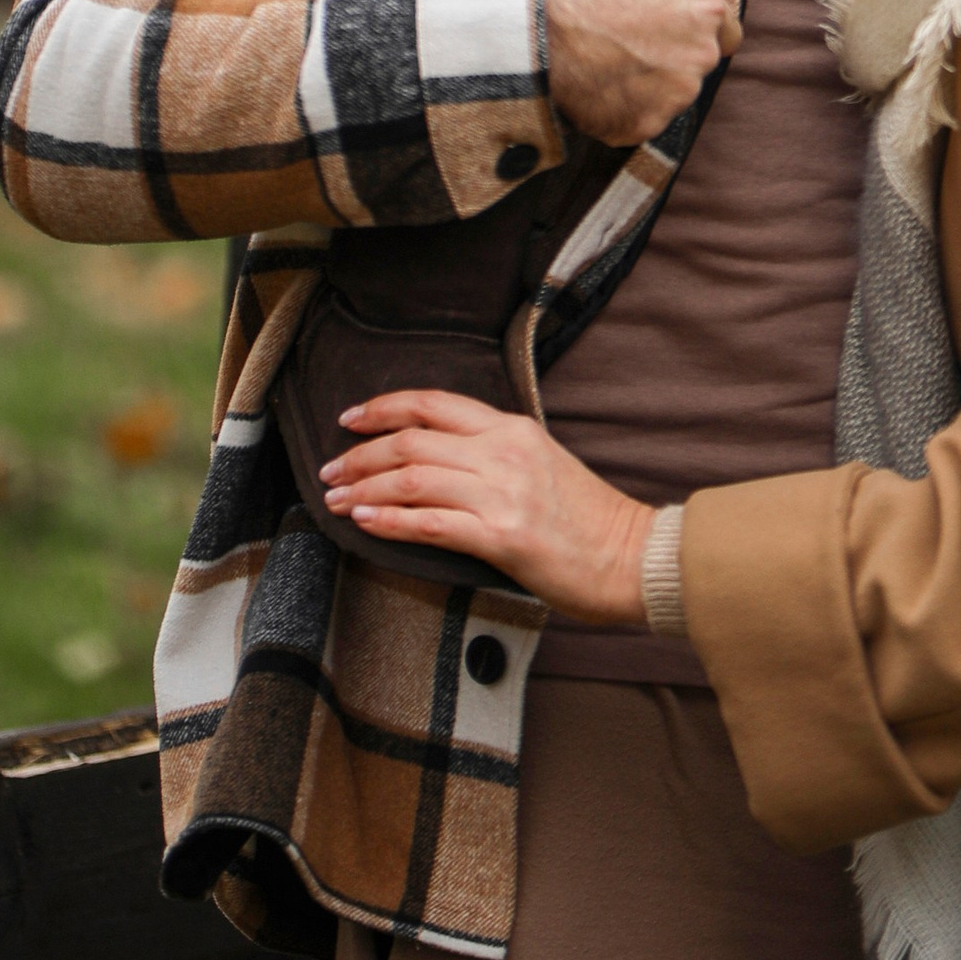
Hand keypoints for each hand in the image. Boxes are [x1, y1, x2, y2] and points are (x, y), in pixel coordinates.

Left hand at [321, 389, 650, 621]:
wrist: (631, 556)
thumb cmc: (587, 519)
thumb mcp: (541, 463)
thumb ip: (493, 453)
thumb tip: (435, 459)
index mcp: (512, 428)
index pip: (434, 403)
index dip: (384, 407)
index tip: (350, 420)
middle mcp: (503, 452)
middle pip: (412, 439)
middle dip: (360, 455)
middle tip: (330, 470)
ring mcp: (503, 493)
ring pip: (412, 478)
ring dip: (365, 489)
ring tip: (336, 500)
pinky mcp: (502, 536)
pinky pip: (430, 523)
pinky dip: (389, 522)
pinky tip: (365, 523)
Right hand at [544, 0, 737, 144]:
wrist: (527, 24)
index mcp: (704, 3)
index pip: (723, 25)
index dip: (691, 22)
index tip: (658, 18)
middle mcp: (699, 53)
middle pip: (694, 60)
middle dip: (666, 51)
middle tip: (620, 35)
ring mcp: (670, 95)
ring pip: (667, 92)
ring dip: (643, 81)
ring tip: (602, 59)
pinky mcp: (639, 125)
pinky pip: (635, 121)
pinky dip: (618, 110)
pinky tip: (590, 85)